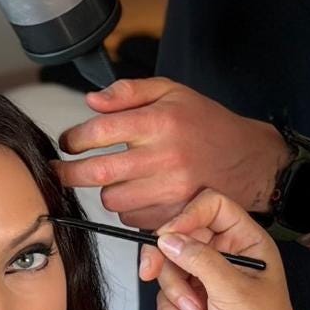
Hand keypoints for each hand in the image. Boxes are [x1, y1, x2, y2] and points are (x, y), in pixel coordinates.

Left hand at [55, 77, 287, 231]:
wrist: (249, 159)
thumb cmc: (207, 124)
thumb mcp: (172, 92)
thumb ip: (129, 92)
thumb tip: (92, 101)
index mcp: (160, 122)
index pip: (99, 132)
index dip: (74, 139)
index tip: (68, 142)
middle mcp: (164, 157)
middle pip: (97, 172)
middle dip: (69, 172)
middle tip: (61, 169)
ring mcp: (170, 189)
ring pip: (112, 199)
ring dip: (104, 190)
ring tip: (113, 177)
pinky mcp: (174, 214)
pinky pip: (131, 217)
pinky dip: (127, 207)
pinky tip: (137, 192)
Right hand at [142, 188, 309, 309]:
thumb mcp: (233, 291)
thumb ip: (200, 260)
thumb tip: (167, 238)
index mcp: (247, 241)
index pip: (212, 206)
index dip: (187, 216)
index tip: (167, 237)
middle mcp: (226, 254)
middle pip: (181, 235)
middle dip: (167, 259)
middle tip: (151, 272)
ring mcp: (208, 278)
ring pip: (170, 266)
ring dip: (173, 292)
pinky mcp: (193, 301)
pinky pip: (166, 294)